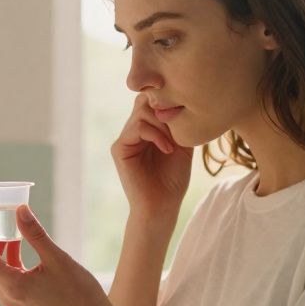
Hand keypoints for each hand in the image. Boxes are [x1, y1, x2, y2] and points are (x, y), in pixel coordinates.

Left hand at [0, 203, 114, 305]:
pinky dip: (6, 258)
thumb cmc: (80, 293)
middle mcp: (6, 296)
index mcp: (12, 286)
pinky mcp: (20, 300)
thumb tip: (20, 209)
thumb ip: (35, 233)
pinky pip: (4, 276)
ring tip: (8, 226)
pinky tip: (19, 243)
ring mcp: (12, 300)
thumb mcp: (58, 258)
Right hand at [112, 93, 193, 216]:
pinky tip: (168, 149)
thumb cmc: (174, 179)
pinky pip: (137, 127)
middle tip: (179, 129)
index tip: (185, 114)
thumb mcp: (183, 145)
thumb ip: (179, 122)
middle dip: (165, 110)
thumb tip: (183, 99)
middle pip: (145, 100)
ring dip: (163, 124)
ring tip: (174, 143)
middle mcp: (133, 130)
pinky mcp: (119, 148)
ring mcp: (125, 139)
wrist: (162, 206)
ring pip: (142, 111)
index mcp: (147, 128)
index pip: (152, 100)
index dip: (167, 101)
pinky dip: (156, 135)